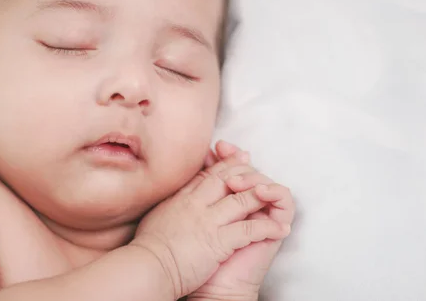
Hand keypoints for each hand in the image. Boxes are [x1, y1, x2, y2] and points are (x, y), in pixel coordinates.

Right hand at [130, 148, 289, 299]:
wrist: (146, 268)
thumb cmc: (147, 250)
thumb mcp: (155, 217)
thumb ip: (167, 205)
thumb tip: (170, 201)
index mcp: (180, 200)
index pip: (206, 176)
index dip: (223, 164)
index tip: (234, 157)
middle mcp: (195, 205)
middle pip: (225, 179)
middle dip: (243, 170)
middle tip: (254, 162)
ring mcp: (207, 221)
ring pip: (240, 200)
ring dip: (259, 196)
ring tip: (273, 195)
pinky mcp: (217, 240)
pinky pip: (248, 230)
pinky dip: (266, 228)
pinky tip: (279, 229)